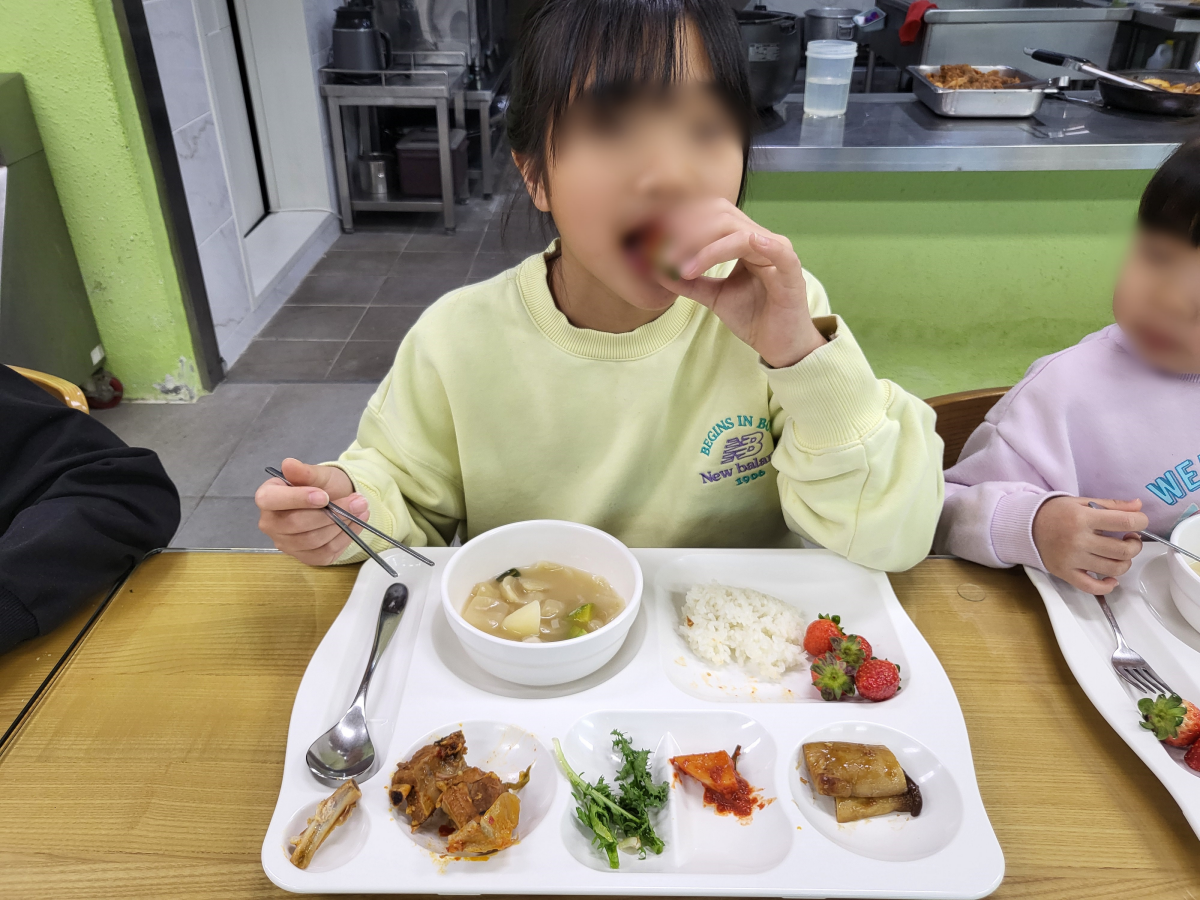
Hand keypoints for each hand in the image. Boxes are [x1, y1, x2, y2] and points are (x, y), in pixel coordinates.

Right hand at [255, 457, 367, 565]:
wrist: (338, 501)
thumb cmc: (323, 486)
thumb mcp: (318, 474)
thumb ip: (304, 472)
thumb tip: (288, 464)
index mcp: (267, 497)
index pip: (271, 500)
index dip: (297, 499)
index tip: (324, 495)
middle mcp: (271, 523)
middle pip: (296, 523)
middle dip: (330, 512)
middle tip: (357, 501)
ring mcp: (287, 543)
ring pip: (313, 540)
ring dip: (341, 524)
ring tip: (360, 508)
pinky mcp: (305, 557)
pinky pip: (325, 552)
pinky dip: (345, 537)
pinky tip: (356, 522)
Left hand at [653, 199, 825, 367]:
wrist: (782, 346)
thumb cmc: (754, 317)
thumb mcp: (714, 296)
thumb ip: (689, 281)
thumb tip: (656, 269)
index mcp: (744, 240)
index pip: (710, 216)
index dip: (681, 223)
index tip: (652, 242)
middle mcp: (761, 238)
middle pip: (720, 217)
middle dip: (686, 232)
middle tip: (660, 252)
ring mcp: (777, 251)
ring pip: (736, 231)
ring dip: (702, 246)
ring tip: (679, 266)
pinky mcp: (790, 269)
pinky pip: (769, 248)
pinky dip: (740, 247)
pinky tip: (708, 257)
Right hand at [1031, 497, 1148, 593]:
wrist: (1026, 526)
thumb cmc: (1056, 513)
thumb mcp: (1082, 502)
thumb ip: (1112, 504)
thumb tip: (1138, 505)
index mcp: (1083, 517)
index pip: (1125, 521)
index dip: (1141, 522)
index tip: (1139, 522)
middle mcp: (1078, 539)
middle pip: (1122, 550)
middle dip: (1135, 545)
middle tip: (1130, 539)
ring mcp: (1071, 559)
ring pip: (1113, 569)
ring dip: (1125, 562)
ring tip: (1119, 554)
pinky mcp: (1065, 572)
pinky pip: (1092, 587)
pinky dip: (1107, 586)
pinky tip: (1111, 578)